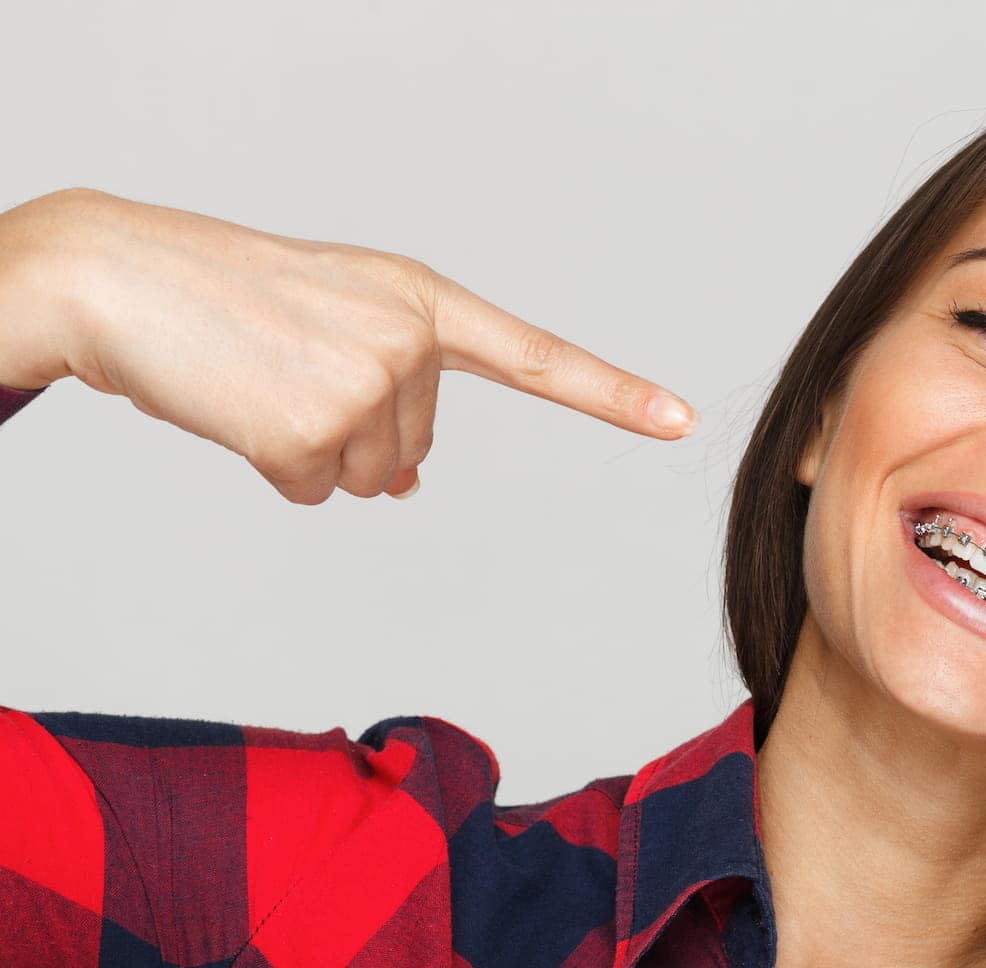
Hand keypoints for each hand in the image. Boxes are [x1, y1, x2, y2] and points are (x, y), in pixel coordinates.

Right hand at [0, 187, 697, 502]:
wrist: (122, 275)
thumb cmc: (230, 298)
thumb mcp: (335, 321)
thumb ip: (395, 389)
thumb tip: (405, 486)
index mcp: (424, 301)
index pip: (537, 358)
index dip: (613, 395)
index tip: (681, 420)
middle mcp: (410, 338)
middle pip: (415, 450)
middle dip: (351, 430)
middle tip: (286, 369)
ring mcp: (366, 383)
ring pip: (369, 478)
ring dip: (310, 450)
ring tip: (260, 382)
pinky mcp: (313, 430)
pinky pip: (315, 490)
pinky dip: (273, 469)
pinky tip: (240, 407)